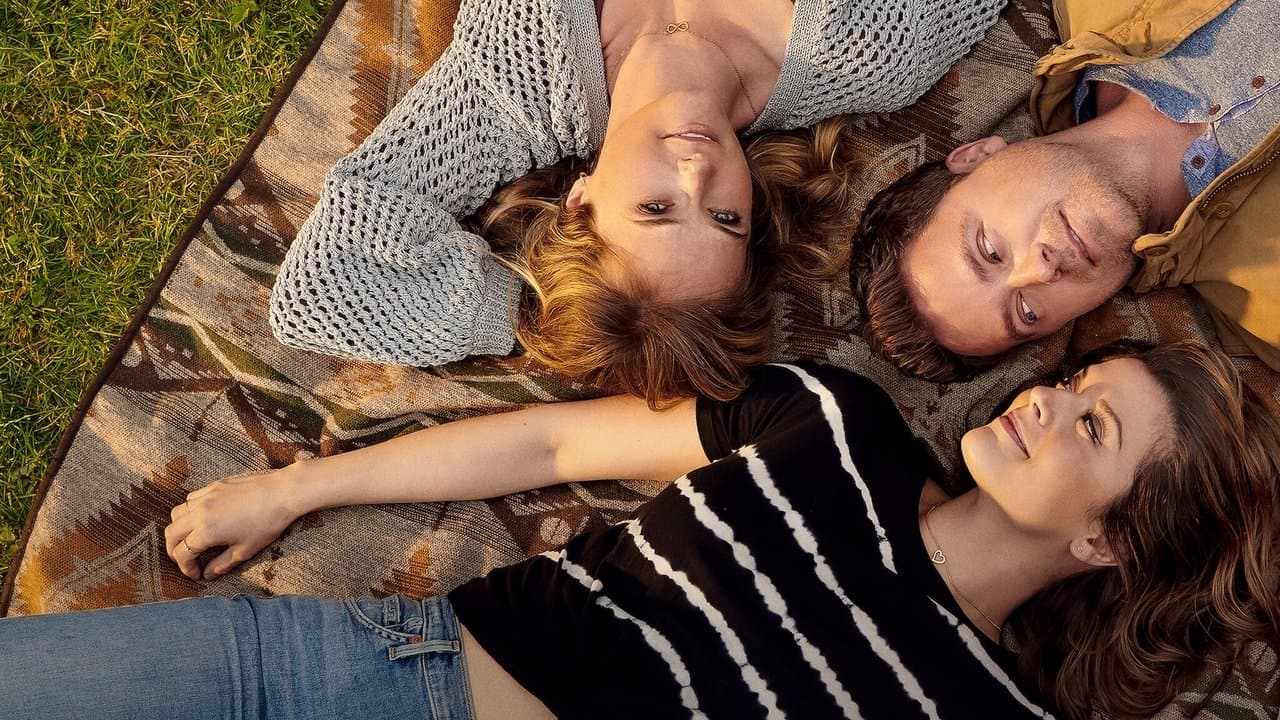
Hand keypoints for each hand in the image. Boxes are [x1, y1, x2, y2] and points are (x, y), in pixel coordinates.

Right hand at [164, 468, 303, 580]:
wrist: (283, 492)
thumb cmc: (267, 523)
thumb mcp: (245, 550)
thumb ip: (222, 564)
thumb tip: (208, 574)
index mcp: (206, 531)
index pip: (182, 553)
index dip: (186, 568)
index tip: (196, 574)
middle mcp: (200, 512)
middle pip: (170, 533)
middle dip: (174, 550)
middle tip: (187, 560)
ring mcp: (206, 496)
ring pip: (176, 513)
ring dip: (179, 529)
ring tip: (192, 538)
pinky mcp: (214, 485)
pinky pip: (191, 498)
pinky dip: (189, 511)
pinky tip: (203, 518)